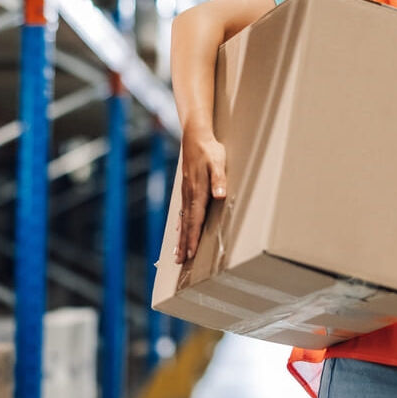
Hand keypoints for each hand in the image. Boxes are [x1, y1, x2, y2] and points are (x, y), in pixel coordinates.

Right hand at [176, 121, 226, 262]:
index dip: (193, 237)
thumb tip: (220, 195)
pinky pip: (182, 212)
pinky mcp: (186, 189)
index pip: (195, 219)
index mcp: (198, 191)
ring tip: (177, 253)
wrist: (195, 136)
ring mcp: (186, 193)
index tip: (190, 253)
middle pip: (187, 224)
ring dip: (181, 237)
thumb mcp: (218, 162)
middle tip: (179, 261)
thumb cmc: (210, 150)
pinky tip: (179, 231)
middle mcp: (189, 195)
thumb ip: (219, 179)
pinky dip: (181, 225)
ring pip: (183, 220)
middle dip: (184, 243)